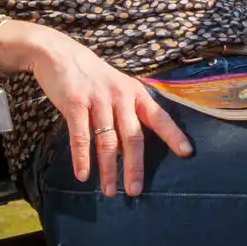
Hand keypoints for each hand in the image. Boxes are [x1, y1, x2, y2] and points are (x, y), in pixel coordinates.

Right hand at [7, 22, 192, 197]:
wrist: (59, 54)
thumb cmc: (92, 77)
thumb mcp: (116, 90)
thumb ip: (124, 118)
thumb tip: (126, 153)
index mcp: (135, 93)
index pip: (159, 117)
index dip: (173, 135)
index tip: (186, 153)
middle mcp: (120, 96)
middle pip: (133, 136)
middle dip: (135, 166)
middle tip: (135, 191)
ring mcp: (98, 99)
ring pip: (107, 141)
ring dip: (108, 169)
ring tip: (109, 191)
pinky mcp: (75, 103)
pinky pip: (81, 136)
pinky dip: (82, 158)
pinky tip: (83, 175)